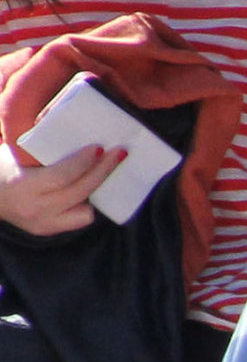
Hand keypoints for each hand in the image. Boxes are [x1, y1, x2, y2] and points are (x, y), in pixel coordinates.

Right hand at [0, 142, 122, 235]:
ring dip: (96, 191)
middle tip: (119, 154)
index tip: (99, 148)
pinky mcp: (48, 231)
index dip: (83, 163)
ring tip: (103, 171)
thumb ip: (40, 147)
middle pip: (78, 192)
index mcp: (23, 186)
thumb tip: (72, 130)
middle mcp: (36, 209)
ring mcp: (43, 224)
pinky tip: (87, 191)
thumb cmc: (0, 167)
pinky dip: (85, 205)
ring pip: (85, 213)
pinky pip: (78, 220)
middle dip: (102, 172)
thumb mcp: (14, 152)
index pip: (62, 176)